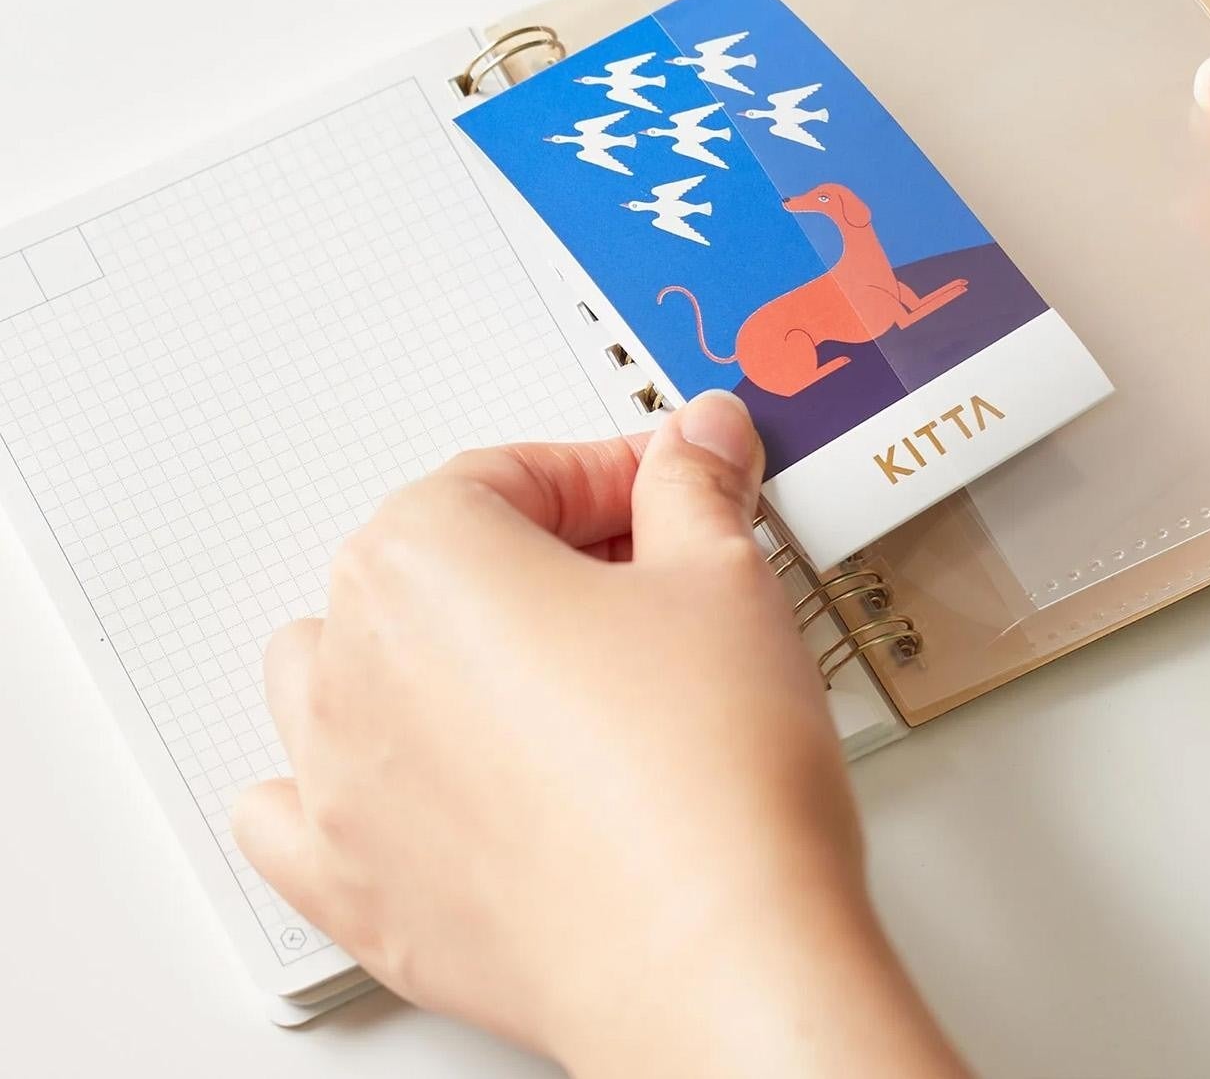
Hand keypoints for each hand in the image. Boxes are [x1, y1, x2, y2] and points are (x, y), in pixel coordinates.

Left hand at [232, 390, 967, 1078]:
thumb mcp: (722, 574)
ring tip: (535, 669)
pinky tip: (423, 778)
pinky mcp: (358, 888)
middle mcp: (352, 662)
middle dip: (542, 556)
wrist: (713, 955)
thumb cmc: (704, 775)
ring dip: (427, 648)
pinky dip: (349, 782)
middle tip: (647, 577)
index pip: (514, 473)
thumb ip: (694, 485)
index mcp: (421, 557)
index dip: (611, 474)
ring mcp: (339, 783)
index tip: (666, 491)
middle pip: (436, 561)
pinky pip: (301, 812)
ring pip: (344, 667)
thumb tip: (697, 442)